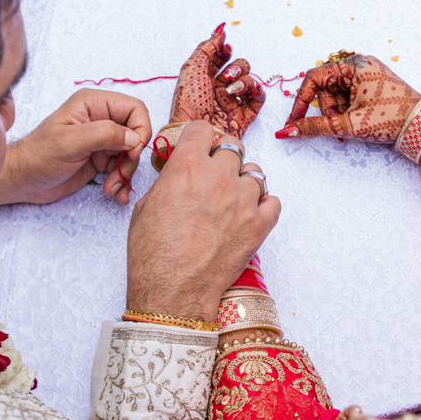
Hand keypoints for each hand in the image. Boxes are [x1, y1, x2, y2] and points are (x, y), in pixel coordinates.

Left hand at [0, 89, 151, 205]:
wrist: (23, 180)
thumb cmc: (38, 156)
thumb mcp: (71, 142)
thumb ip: (104, 134)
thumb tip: (134, 137)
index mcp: (93, 104)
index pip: (134, 108)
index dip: (140, 129)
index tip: (131, 152)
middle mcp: (99, 119)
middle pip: (135, 133)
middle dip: (131, 157)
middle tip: (119, 174)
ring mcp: (100, 140)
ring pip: (130, 154)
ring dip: (124, 173)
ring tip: (111, 187)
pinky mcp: (99, 159)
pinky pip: (121, 168)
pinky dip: (121, 181)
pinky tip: (115, 193)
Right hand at [127, 122, 280, 321]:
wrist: (172, 290)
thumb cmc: (153, 253)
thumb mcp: (146, 205)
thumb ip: (169, 180)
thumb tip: (179, 174)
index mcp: (187, 165)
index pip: (202, 128)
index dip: (199, 137)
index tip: (200, 145)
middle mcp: (218, 176)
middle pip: (232, 147)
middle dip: (222, 158)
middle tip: (214, 175)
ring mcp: (243, 200)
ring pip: (254, 172)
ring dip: (244, 181)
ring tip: (231, 199)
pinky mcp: (259, 225)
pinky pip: (274, 201)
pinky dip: (264, 204)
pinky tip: (250, 214)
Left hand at [168, 24, 265, 137]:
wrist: (195, 131)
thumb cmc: (188, 102)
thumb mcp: (192, 68)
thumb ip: (207, 47)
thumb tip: (220, 31)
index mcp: (204, 78)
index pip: (220, 58)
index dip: (225, 52)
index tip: (225, 50)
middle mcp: (219, 89)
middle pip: (239, 67)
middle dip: (237, 67)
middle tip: (227, 76)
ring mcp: (231, 103)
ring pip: (249, 82)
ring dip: (244, 81)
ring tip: (232, 91)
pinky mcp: (243, 117)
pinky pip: (258, 99)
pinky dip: (258, 92)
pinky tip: (251, 92)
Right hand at [275, 54, 420, 142]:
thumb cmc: (392, 119)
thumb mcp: (349, 124)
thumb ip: (315, 127)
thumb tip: (288, 131)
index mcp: (353, 64)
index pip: (313, 78)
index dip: (301, 101)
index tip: (295, 121)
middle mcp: (359, 65)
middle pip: (324, 89)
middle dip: (327, 111)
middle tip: (337, 127)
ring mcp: (365, 75)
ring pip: (335, 96)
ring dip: (337, 114)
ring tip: (352, 127)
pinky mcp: (370, 86)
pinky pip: (347, 98)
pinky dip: (346, 113)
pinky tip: (356, 123)